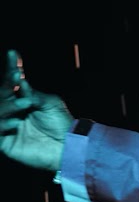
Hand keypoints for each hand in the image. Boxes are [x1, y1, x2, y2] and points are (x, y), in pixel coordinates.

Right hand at [1, 49, 72, 172]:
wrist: (69, 147)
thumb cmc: (62, 124)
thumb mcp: (50, 104)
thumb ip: (32, 94)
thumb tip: (20, 81)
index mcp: (23, 101)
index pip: (11, 84)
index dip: (11, 70)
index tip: (13, 54)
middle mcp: (13, 112)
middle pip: (1, 97)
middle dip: (8, 89)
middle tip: (20, 85)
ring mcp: (8, 127)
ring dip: (7, 107)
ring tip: (25, 105)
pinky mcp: (6, 143)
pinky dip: (1, 125)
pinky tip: (14, 124)